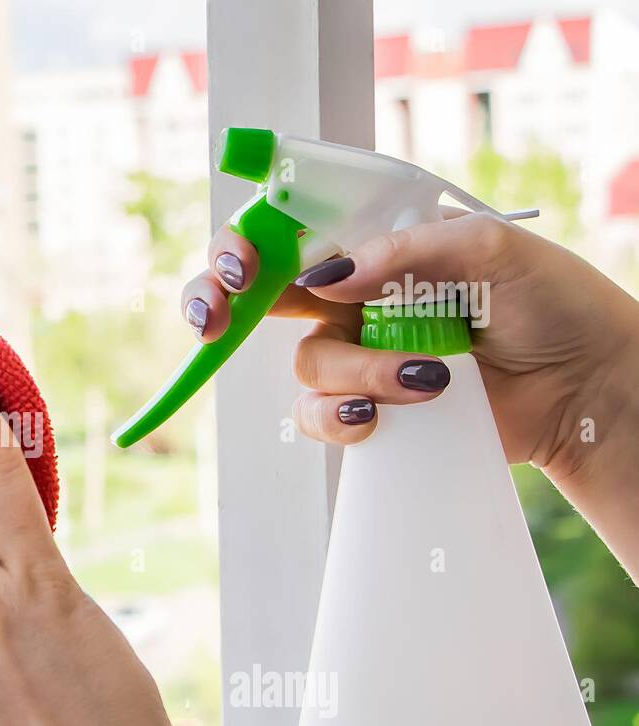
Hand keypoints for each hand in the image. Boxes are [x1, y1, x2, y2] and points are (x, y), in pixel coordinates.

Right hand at [182, 212, 638, 573]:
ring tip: (426, 376)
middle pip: (255, 296)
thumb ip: (407, 251)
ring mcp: (358, 355)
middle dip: (219, 304)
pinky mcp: (368, 410)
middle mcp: (354, 299)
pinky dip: (339, 417)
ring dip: (356, 372)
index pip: (289, 232)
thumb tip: (329, 277)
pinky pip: (318, 417)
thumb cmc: (553, 304)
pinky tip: (376, 415)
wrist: (588, 387)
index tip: (240, 268)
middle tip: (213, 321)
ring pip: (307, 365)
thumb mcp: (491, 250)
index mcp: (376, 245)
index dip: (245, 245)